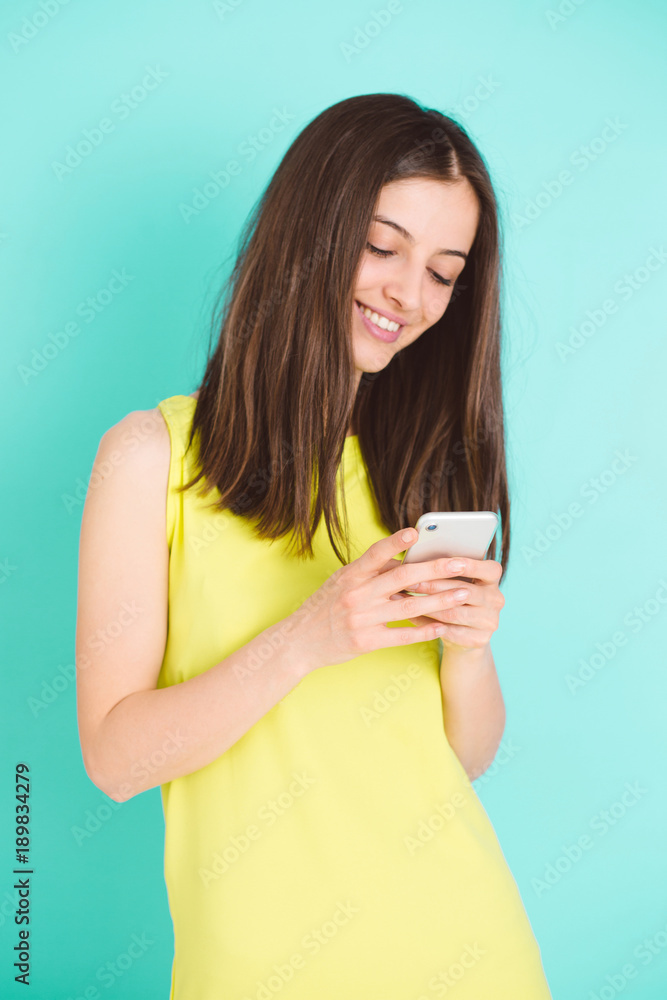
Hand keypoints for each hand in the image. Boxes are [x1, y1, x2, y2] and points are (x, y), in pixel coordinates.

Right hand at [286, 528, 472, 672]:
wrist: (299, 641)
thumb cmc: (324, 607)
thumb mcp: (340, 582)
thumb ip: (370, 572)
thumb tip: (404, 559)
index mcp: (350, 576)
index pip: (376, 554)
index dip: (396, 542)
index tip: (417, 533)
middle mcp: (356, 595)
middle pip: (402, 578)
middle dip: (436, 569)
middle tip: (461, 564)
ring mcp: (361, 619)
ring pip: (409, 607)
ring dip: (439, 601)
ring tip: (463, 594)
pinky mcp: (366, 642)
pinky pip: (402, 636)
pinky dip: (423, 631)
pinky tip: (442, 627)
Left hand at [387, 554, 504, 654]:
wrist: (464, 632)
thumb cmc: (453, 594)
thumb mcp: (454, 579)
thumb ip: (445, 568)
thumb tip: (417, 558)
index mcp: (493, 578)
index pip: (489, 569)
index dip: (469, 566)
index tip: (445, 562)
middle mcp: (496, 599)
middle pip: (464, 591)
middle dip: (434, 585)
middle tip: (409, 582)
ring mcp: (490, 621)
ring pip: (453, 613)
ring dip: (426, 606)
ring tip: (404, 599)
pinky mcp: (479, 640)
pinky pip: (448, 631)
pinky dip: (426, 623)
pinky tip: (409, 616)